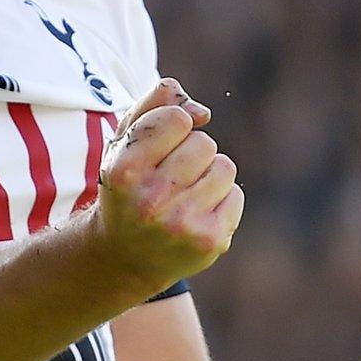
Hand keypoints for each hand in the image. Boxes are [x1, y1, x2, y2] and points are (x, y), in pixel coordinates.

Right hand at [92, 78, 243, 287]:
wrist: (125, 256)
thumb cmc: (129, 187)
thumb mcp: (125, 142)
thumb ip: (155, 104)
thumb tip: (202, 112)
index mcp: (125, 170)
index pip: (177, 118)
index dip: (173, 126)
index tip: (159, 147)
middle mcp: (151, 199)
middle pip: (204, 142)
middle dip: (192, 153)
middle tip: (171, 177)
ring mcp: (181, 223)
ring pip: (224, 167)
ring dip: (209, 174)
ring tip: (185, 194)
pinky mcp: (209, 241)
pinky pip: (236, 195)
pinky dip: (222, 200)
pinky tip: (197, 214)